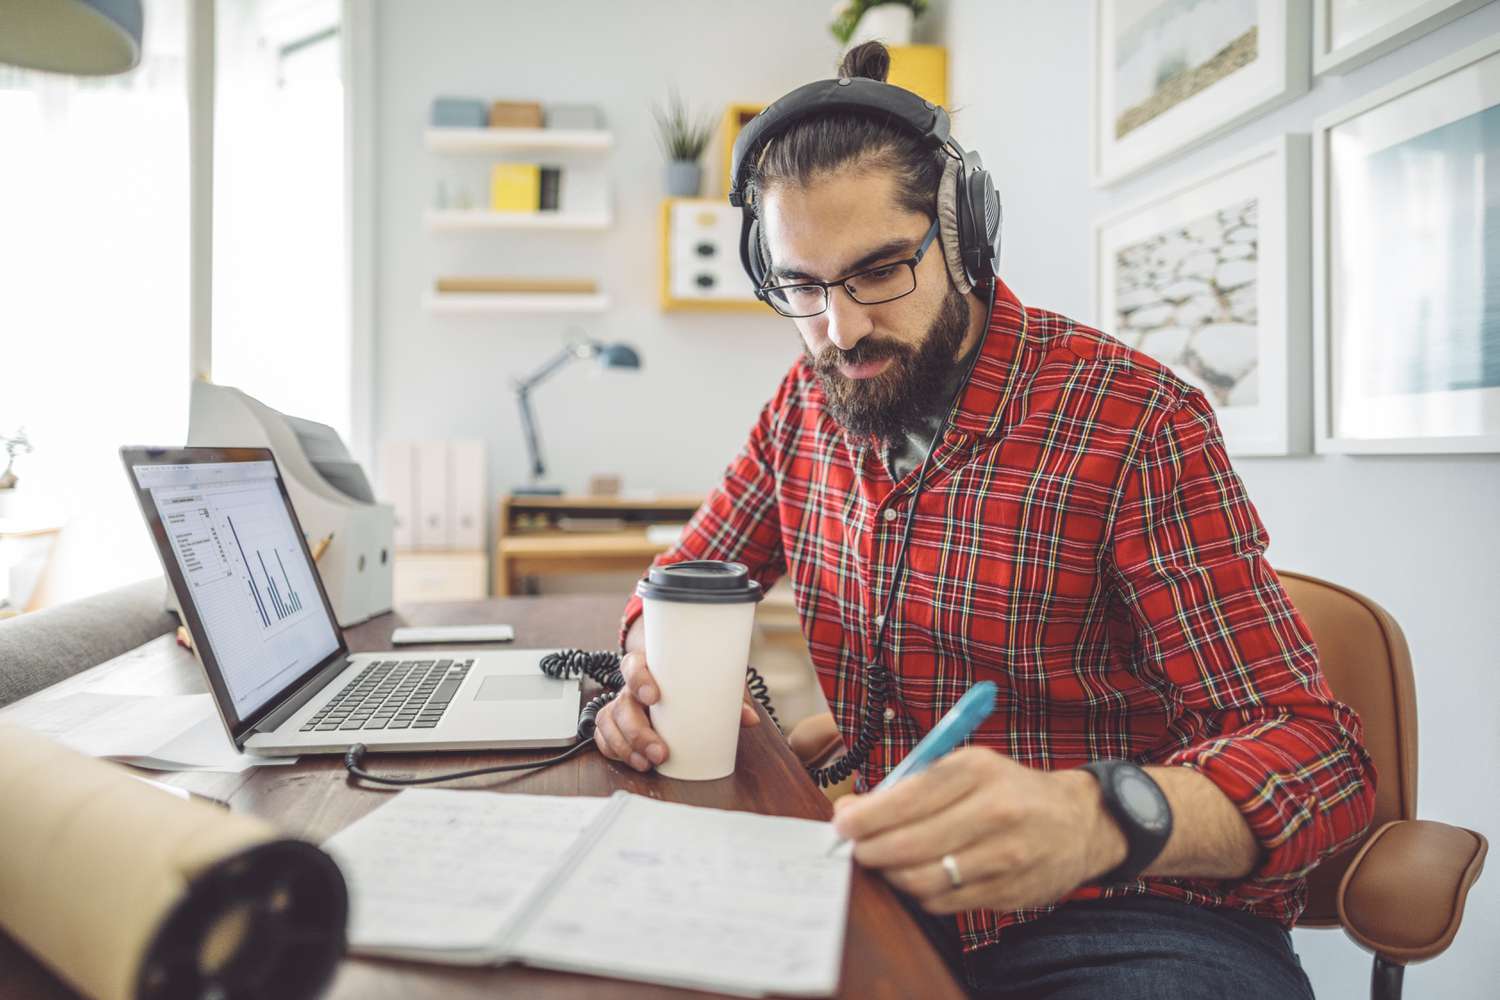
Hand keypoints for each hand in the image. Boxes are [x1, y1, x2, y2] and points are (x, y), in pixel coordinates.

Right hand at [592, 647, 761, 772]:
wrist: (676, 671)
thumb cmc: (692, 675)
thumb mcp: (712, 678)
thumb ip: (730, 695)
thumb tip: (750, 719)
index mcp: (649, 666)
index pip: (633, 665)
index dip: (639, 679)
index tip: (654, 696)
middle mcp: (630, 686)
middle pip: (621, 704)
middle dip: (637, 732)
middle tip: (660, 752)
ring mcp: (621, 706)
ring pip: (609, 723)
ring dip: (626, 747)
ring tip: (648, 763)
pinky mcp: (616, 725)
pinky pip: (605, 737)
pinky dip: (616, 751)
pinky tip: (635, 762)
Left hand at [829, 748, 1125, 913]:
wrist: (1079, 823)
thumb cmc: (1008, 790)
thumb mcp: (968, 767)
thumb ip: (911, 785)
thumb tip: (851, 810)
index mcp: (978, 770)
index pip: (910, 797)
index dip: (868, 816)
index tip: (842, 823)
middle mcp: (995, 812)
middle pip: (911, 843)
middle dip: (871, 850)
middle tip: (853, 850)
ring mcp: (1004, 857)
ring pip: (925, 879)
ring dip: (893, 875)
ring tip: (884, 863)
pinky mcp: (1008, 892)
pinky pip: (945, 902)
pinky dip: (921, 894)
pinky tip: (918, 878)